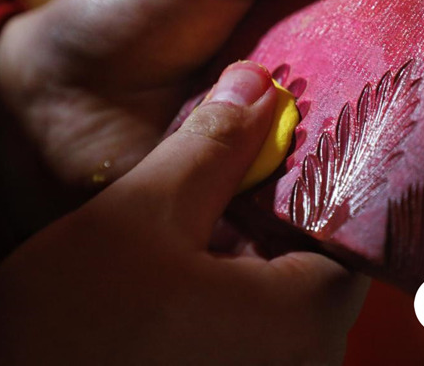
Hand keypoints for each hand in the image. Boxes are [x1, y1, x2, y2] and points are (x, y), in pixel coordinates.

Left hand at [0, 0, 394, 221]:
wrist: (46, 106)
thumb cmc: (125, 13)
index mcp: (304, 20)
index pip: (384, 15)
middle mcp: (308, 84)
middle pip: (382, 89)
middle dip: (422, 91)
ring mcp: (288, 145)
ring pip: (357, 151)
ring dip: (386, 151)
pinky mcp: (264, 199)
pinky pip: (314, 206)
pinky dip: (338, 204)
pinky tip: (380, 205)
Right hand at [0, 61, 369, 364]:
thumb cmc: (70, 330)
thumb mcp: (142, 215)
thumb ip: (212, 147)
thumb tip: (258, 85)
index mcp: (304, 321)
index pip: (353, 223)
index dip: (324, 166)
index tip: (296, 129)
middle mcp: (305, 361)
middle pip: (316, 254)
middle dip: (280, 199)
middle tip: (250, 147)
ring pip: (283, 286)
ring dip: (252, 237)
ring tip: (215, 189)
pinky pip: (255, 320)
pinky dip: (234, 279)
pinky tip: (193, 248)